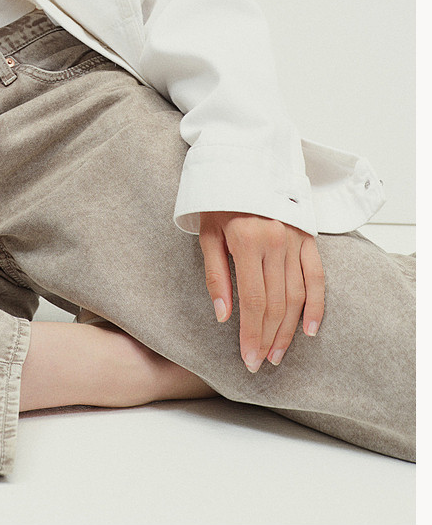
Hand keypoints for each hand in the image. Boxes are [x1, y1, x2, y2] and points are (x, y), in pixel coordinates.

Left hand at [198, 211, 324, 372]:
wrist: (244, 162)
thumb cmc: (219, 199)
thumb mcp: (207, 233)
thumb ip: (215, 275)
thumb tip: (223, 317)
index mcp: (248, 241)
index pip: (254, 301)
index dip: (252, 334)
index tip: (248, 359)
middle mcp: (276, 241)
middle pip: (277, 303)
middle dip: (269, 337)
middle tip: (261, 362)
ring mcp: (295, 239)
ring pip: (297, 295)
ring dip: (290, 329)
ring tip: (279, 353)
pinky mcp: (308, 237)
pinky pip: (317, 276)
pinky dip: (316, 305)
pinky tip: (309, 329)